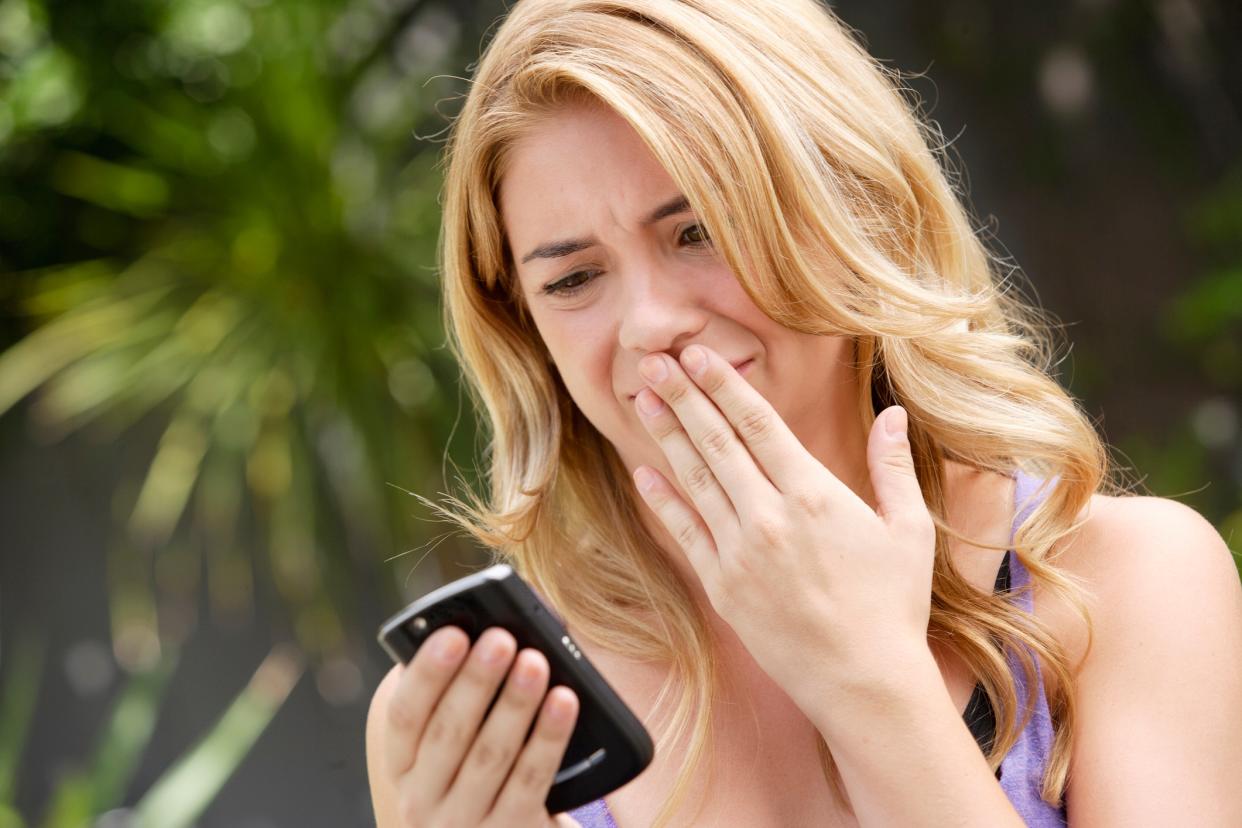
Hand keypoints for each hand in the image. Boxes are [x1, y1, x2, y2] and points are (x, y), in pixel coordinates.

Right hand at [368, 625, 582, 827]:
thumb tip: (496, 627)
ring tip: (536, 662)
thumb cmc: (482, 772)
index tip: (453, 634)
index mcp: (403, 765)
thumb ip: (461, 692)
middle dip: (476, 681)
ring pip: (490, 755)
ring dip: (515, 703)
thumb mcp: (455, 743)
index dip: (427, 673)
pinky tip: (564, 702)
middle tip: (502, 640)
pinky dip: (548, 737)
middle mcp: (423, 799)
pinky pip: (530, 780)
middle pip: (448, 733)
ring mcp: (464, 824)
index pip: (403, 716)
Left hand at [630, 344, 936, 713]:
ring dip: (667, 437)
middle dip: (683, 397)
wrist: (864, 682)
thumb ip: (894, 468)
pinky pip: (686, 533)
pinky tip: (645, 474)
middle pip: (717, 442)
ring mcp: (741, 553)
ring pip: (696, 481)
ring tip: (644, 400)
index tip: (697, 354)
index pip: (758, 424)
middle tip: (654, 361)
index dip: (723, 385)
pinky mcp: (723, 586)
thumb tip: (893, 413)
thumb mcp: (909, 530)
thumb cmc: (893, 606)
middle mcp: (770, 517)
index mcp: (815, 495)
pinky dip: (664, 501)